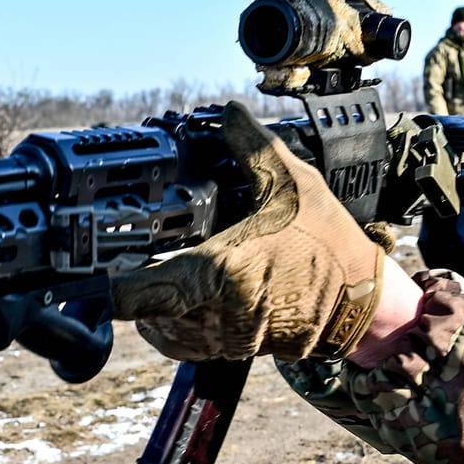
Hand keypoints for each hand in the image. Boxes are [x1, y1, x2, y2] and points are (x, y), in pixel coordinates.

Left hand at [110, 102, 392, 361]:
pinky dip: (178, 324)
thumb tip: (228, 114)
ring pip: (163, 332)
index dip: (111, 288)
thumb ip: (252, 148)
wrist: (365, 302)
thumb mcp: (293, 184)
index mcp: (219, 272)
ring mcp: (225, 337)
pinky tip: (189, 295)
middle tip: (129, 261)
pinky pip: (188, 342)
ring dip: (155, 310)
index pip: (141, 295)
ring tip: (159, 276)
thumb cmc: (329, 244)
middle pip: (145, 313)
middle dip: (134, 291)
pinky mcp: (236, 349)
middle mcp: (215, 313)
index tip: (98, 275)